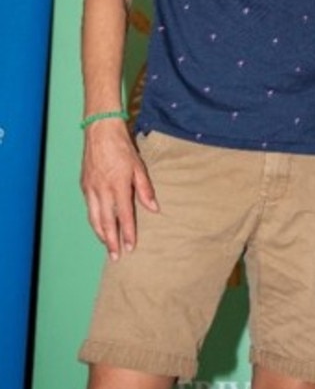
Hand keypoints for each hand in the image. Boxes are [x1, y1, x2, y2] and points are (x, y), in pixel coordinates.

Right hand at [80, 120, 157, 260]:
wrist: (100, 131)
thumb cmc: (122, 147)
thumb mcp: (139, 166)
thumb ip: (145, 189)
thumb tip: (154, 209)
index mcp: (118, 186)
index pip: (123, 216)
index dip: (127, 233)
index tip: (130, 247)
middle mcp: (102, 190)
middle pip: (106, 222)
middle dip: (111, 241)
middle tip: (115, 257)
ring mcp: (90, 189)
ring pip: (94, 218)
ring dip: (101, 235)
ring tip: (107, 247)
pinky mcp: (84, 185)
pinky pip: (89, 208)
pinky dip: (94, 221)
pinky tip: (99, 227)